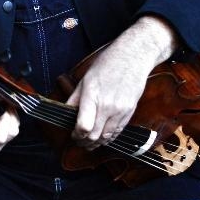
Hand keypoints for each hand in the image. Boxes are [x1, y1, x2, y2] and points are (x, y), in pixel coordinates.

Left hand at [67, 16, 177, 147]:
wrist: (133, 57)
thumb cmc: (108, 64)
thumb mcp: (85, 79)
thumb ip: (75, 99)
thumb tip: (66, 114)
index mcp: (93, 95)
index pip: (83, 126)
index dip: (76, 135)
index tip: (73, 134)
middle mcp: (107, 105)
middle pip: (94, 136)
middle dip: (84, 142)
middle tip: (79, 141)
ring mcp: (120, 110)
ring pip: (106, 137)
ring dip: (96, 143)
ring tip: (89, 142)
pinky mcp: (130, 112)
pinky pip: (118, 132)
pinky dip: (108, 137)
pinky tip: (102, 136)